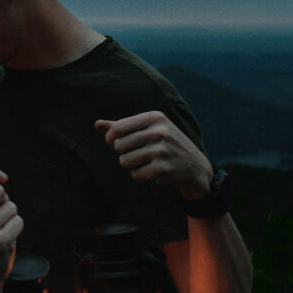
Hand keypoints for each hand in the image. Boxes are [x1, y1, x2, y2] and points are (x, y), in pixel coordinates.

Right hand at [0, 168, 23, 282]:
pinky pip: (18, 221)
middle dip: (5, 199)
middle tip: (2, 214)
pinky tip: (8, 239)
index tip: (3, 178)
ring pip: (11, 207)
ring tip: (3, 230)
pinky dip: (17, 228)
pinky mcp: (0, 240)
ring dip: (12, 216)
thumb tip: (0, 183)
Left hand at [95, 111, 212, 199]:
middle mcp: (159, 131)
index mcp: (155, 117)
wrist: (195, 167)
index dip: (111, 139)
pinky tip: (155, 170)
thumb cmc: (166, 145)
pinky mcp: (162, 169)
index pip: (117, 129)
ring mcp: (161, 150)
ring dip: (132, 165)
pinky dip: (141, 175)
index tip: (119, 143)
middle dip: (124, 153)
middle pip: (118, 146)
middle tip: (139, 153)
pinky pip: (135, 174)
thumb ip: (122, 126)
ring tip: (147, 161)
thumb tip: (96, 124)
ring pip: (124, 161)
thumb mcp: (149, 129)